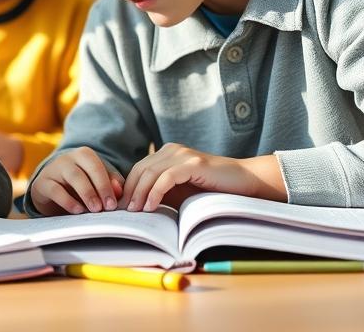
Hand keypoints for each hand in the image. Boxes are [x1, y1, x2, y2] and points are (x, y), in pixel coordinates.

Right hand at [27, 147, 124, 215]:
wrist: (50, 191)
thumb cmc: (79, 186)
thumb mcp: (96, 184)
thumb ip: (111, 184)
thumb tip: (119, 190)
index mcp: (84, 155)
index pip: (97, 166)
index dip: (106, 185)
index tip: (113, 204)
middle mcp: (68, 158)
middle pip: (85, 170)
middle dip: (99, 189)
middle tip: (106, 208)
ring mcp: (54, 169)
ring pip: (72, 177)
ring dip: (86, 194)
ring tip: (94, 210)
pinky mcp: (42, 183)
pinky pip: (55, 190)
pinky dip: (67, 201)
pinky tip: (77, 211)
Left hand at [118, 144, 286, 212]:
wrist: (244, 183)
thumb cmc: (212, 190)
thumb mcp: (180, 192)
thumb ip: (160, 193)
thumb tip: (134, 208)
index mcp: (166, 154)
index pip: (137, 170)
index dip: (126, 188)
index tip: (119, 208)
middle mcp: (171, 150)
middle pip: (140, 170)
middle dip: (129, 192)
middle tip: (122, 213)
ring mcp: (182, 154)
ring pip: (150, 173)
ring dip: (139, 194)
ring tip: (134, 213)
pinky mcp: (193, 163)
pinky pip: (166, 177)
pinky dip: (155, 192)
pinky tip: (150, 207)